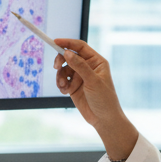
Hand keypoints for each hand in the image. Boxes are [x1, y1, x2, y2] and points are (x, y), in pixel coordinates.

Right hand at [52, 38, 137, 159]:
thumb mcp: (93, 81)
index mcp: (96, 61)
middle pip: (69, 56)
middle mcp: (88, 67)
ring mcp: (80, 76)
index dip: (67, 43)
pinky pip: (62, 80)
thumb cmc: (104, 99)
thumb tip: (67, 53)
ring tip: (63, 86)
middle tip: (56, 67)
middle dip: (61, 60)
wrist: (104, 119)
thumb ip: (80, 66)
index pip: (80, 47)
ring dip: (60, 76)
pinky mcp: (74, 86)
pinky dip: (61, 84)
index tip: (55, 42)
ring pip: (64, 69)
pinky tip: (65, 91)